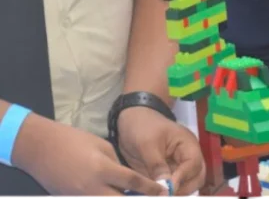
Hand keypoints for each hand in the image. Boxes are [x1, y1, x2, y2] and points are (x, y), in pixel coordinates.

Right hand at [12, 112, 170, 197]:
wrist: (40, 148)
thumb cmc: (74, 140)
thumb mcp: (102, 146)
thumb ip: (117, 165)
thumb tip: (129, 180)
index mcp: (103, 169)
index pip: (133, 182)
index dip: (151, 189)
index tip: (164, 192)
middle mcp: (92, 188)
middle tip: (153, 198)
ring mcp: (80, 198)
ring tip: (135, 197)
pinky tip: (114, 196)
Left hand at [116, 106, 205, 197]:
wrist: (130, 122)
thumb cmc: (142, 127)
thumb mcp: (147, 144)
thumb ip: (157, 166)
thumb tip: (166, 188)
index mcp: (187, 145)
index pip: (193, 164)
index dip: (183, 179)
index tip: (168, 190)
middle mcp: (187, 158)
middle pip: (197, 178)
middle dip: (184, 190)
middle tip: (165, 197)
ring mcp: (177, 167)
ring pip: (186, 186)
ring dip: (176, 194)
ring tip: (159, 198)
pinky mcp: (166, 175)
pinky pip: (171, 188)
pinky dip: (165, 194)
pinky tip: (154, 197)